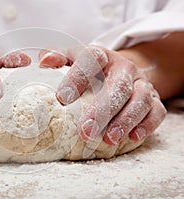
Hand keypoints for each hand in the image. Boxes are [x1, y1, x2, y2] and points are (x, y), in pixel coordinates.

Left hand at [39, 45, 165, 144]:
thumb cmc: (88, 70)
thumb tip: (46, 61)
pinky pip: (157, 111)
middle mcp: (124, 68)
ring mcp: (141, 83)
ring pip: (140, 99)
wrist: (118, 71)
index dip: (77, 77)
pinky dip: (146, 124)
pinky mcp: (154, 99)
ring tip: (108, 139)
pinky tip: (132, 137)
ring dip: (125, 120)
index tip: (62, 99)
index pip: (92, 58)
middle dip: (102, 109)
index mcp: (101, 56)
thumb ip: (57, 58)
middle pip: (118, 85)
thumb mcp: (72, 60)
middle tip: (85, 130)